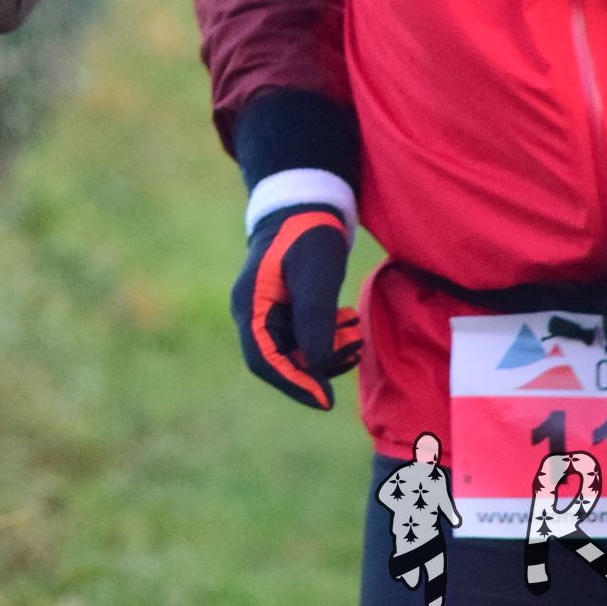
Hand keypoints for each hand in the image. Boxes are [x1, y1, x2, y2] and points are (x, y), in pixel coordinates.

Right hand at [233, 203, 362, 409]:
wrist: (305, 205)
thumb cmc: (309, 234)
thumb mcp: (317, 273)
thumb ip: (314, 318)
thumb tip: (314, 366)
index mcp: (250, 303)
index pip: (263, 359)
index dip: (293, 383)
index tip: (325, 400)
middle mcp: (251, 313)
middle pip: (278, 361)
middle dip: (316, 367)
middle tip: (353, 351)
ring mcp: (266, 313)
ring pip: (293, 353)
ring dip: (326, 353)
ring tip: (356, 334)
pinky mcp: (283, 311)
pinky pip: (302, 340)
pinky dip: (327, 341)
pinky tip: (349, 327)